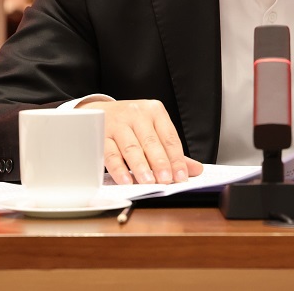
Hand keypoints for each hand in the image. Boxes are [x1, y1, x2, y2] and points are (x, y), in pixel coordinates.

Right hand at [78, 99, 202, 184]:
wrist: (97, 111)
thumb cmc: (131, 124)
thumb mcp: (153, 130)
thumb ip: (172, 151)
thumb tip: (195, 170)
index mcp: (154, 111)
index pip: (169, 137)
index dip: (176, 159)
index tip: (181, 176)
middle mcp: (136, 114)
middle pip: (151, 142)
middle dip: (159, 163)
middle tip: (165, 180)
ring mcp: (117, 123)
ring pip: (131, 147)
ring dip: (140, 167)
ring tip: (148, 182)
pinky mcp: (101, 133)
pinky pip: (110, 153)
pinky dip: (118, 168)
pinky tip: (126, 180)